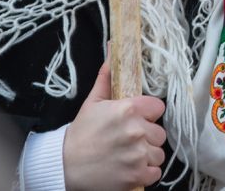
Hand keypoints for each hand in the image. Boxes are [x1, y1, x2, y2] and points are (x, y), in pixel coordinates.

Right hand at [63, 63, 166, 190]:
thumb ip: (108, 76)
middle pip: (159, 132)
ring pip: (158, 153)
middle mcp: (136, 131)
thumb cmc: (80, 134)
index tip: (137, 119)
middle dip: (146, 136)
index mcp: (128, 109)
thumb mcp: (93, 102)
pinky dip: (145, 172)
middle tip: (127, 140)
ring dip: (146, 155)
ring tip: (127, 155)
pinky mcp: (137, 176)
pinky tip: (129, 168)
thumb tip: (114, 48)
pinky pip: (155, 172)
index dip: (148, 114)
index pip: (158, 108)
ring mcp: (138, 155)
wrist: (64, 166)